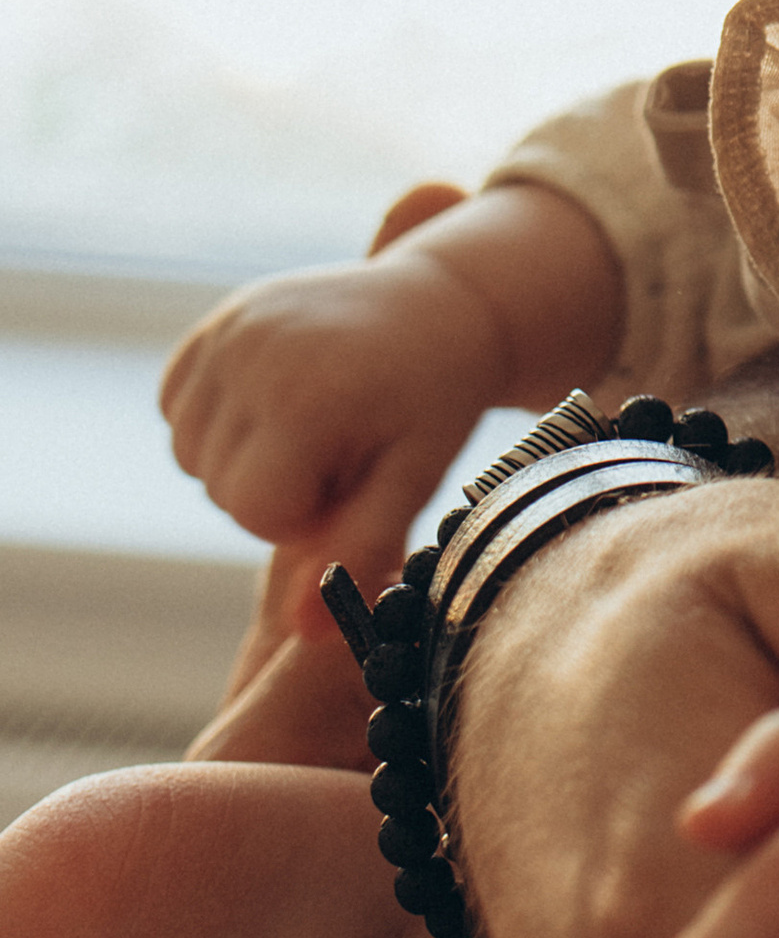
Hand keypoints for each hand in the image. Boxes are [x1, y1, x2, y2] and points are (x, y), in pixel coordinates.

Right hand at [160, 250, 502, 578]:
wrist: (443, 304)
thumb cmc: (436, 399)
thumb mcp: (414, 478)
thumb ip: (357, 553)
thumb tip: (300, 634)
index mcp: (305, 399)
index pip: (253, 515)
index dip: (306, 516)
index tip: (356, 479)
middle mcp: (255, 356)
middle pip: (219, 490)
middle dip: (278, 489)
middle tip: (344, 446)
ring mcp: (230, 330)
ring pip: (189, 454)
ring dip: (243, 458)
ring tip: (315, 424)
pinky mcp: (217, 319)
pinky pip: (176, 406)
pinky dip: (217, 418)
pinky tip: (278, 400)